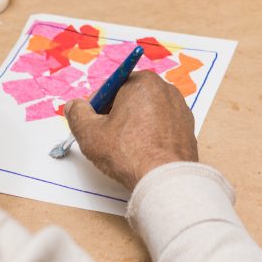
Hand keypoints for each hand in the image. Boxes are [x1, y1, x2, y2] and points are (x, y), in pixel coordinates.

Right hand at [64, 71, 197, 190]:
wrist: (165, 180)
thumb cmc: (128, 153)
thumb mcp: (90, 133)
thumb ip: (77, 114)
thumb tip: (74, 105)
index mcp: (142, 82)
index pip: (111, 87)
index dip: (97, 105)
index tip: (91, 122)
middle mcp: (165, 89)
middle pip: (130, 98)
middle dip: (116, 114)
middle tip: (105, 137)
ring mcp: (179, 108)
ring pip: (147, 112)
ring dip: (133, 125)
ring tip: (124, 148)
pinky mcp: (188, 128)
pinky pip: (162, 126)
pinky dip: (151, 135)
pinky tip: (142, 153)